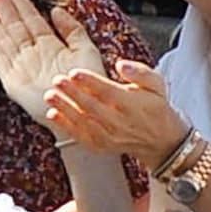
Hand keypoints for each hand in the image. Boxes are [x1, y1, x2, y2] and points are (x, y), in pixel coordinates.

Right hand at [0, 0, 103, 123]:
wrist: (84, 112)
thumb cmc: (88, 84)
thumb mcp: (85, 49)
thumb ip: (72, 29)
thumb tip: (56, 9)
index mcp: (48, 44)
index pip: (30, 18)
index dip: (20, 2)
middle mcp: (32, 53)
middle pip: (13, 24)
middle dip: (1, 6)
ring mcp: (21, 66)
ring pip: (3, 38)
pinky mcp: (12, 81)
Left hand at [44, 59, 187, 167]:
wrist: (160, 140)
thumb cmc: (155, 107)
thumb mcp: (156, 84)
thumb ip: (140, 72)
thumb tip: (121, 65)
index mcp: (132, 104)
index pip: (108, 92)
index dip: (90, 82)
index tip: (74, 72)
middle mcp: (120, 122)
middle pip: (92, 106)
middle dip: (73, 93)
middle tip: (57, 80)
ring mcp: (109, 137)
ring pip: (83, 122)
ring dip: (65, 108)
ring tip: (50, 95)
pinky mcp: (101, 146)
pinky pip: (80, 136)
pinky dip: (65, 126)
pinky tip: (52, 114)